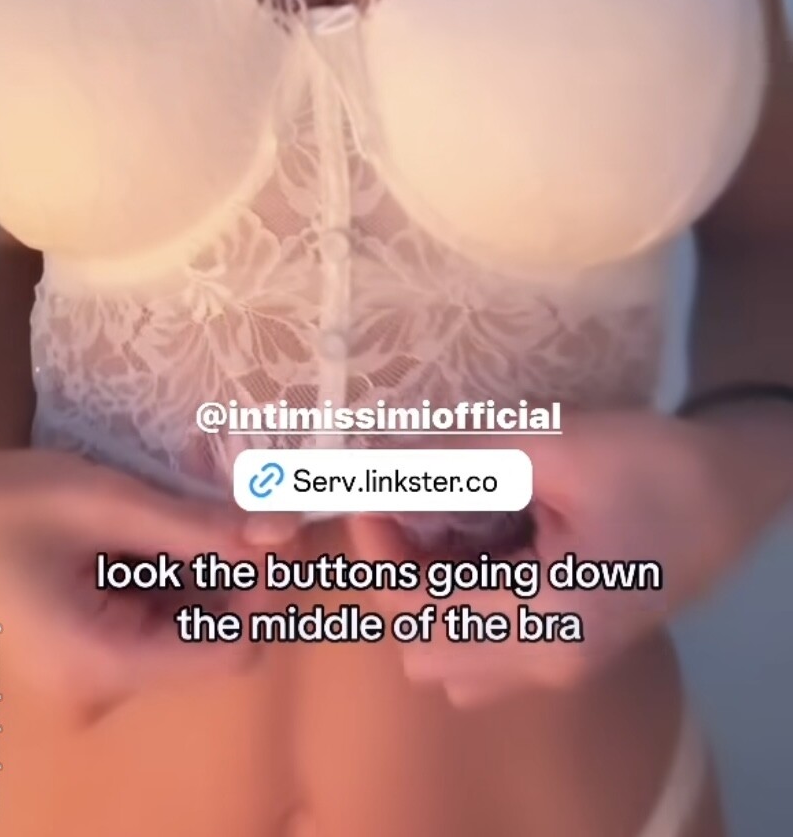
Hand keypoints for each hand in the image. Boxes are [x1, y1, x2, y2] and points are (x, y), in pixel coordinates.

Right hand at [0, 448, 290, 723]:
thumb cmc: (5, 507)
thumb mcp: (106, 504)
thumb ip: (197, 524)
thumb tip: (281, 531)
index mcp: (106, 666)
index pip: (231, 653)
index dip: (262, 593)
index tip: (267, 527)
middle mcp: (107, 686)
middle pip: (210, 629)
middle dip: (232, 556)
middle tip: (242, 487)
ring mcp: (97, 668)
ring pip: (186, 610)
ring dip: (202, 548)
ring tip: (199, 480)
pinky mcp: (91, 644)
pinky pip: (153, 605)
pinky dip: (169, 555)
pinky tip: (167, 505)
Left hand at [350, 410, 742, 707]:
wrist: (736, 488)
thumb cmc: (655, 466)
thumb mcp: (556, 446)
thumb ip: (461, 460)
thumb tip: (377, 461)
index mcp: (546, 623)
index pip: (418, 616)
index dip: (377, 553)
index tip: (373, 489)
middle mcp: (547, 662)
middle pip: (426, 650)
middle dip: (399, 574)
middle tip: (409, 503)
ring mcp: (559, 661)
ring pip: (453, 651)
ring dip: (429, 584)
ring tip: (446, 511)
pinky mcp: (568, 641)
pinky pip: (487, 638)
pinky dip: (462, 588)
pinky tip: (482, 525)